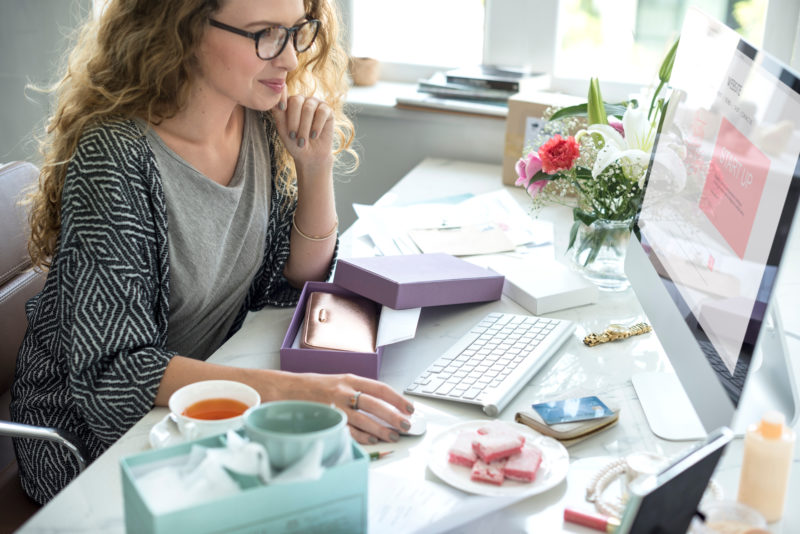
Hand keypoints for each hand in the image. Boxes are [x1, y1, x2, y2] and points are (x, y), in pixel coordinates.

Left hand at [271, 87, 334, 176]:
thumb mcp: (283, 129)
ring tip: (302, 141)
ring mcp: (315, 103)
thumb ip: (278, 113)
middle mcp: (302, 99)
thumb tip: (273, 100)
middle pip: (296, 101)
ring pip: (309, 108)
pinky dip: (317, 125)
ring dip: (304, 127)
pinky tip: (314, 136)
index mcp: (288, 102)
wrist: (310, 156)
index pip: (284, 92)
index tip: (281, 108)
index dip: (282, 97)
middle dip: (294, 120)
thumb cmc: (294, 143)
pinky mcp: (327, 110)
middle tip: (293, 136)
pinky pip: (322, 112)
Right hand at [296, 373, 414, 443]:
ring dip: (381, 430)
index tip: (410, 408)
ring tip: (393, 436)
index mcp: (349, 379)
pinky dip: (362, 437)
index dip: (397, 399)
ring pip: (364, 420)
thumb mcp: (338, 380)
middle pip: (375, 405)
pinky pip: (349, 431)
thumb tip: (383, 404)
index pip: (380, 388)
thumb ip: (358, 389)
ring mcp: (335, 407)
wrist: (285, 390)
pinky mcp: (327, 420)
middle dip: (393, 416)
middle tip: (406, 425)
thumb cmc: (313, 386)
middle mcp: (344, 391)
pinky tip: (372, 441)